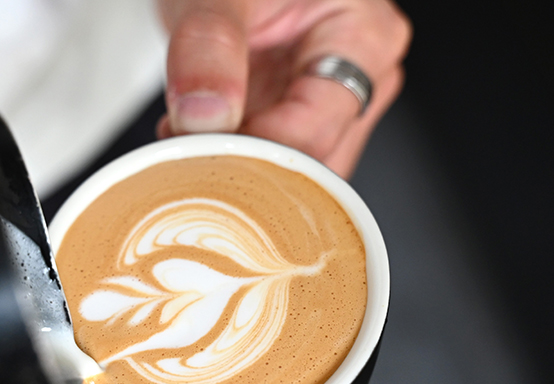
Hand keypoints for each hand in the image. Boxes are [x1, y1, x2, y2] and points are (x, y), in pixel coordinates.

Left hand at [156, 0, 410, 177]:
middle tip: (187, 146)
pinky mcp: (303, 120)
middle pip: (313, 162)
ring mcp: (334, 104)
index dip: (253, 148)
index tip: (199, 146)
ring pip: (298, 177)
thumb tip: (206, 116)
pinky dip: (236, 163)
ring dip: (239, 169)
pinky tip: (203, 140)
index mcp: (366, 37)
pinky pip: (279, 165)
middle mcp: (363, 77)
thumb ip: (210, 44)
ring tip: (191, 136)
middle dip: (247, 165)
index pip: (316, 128)